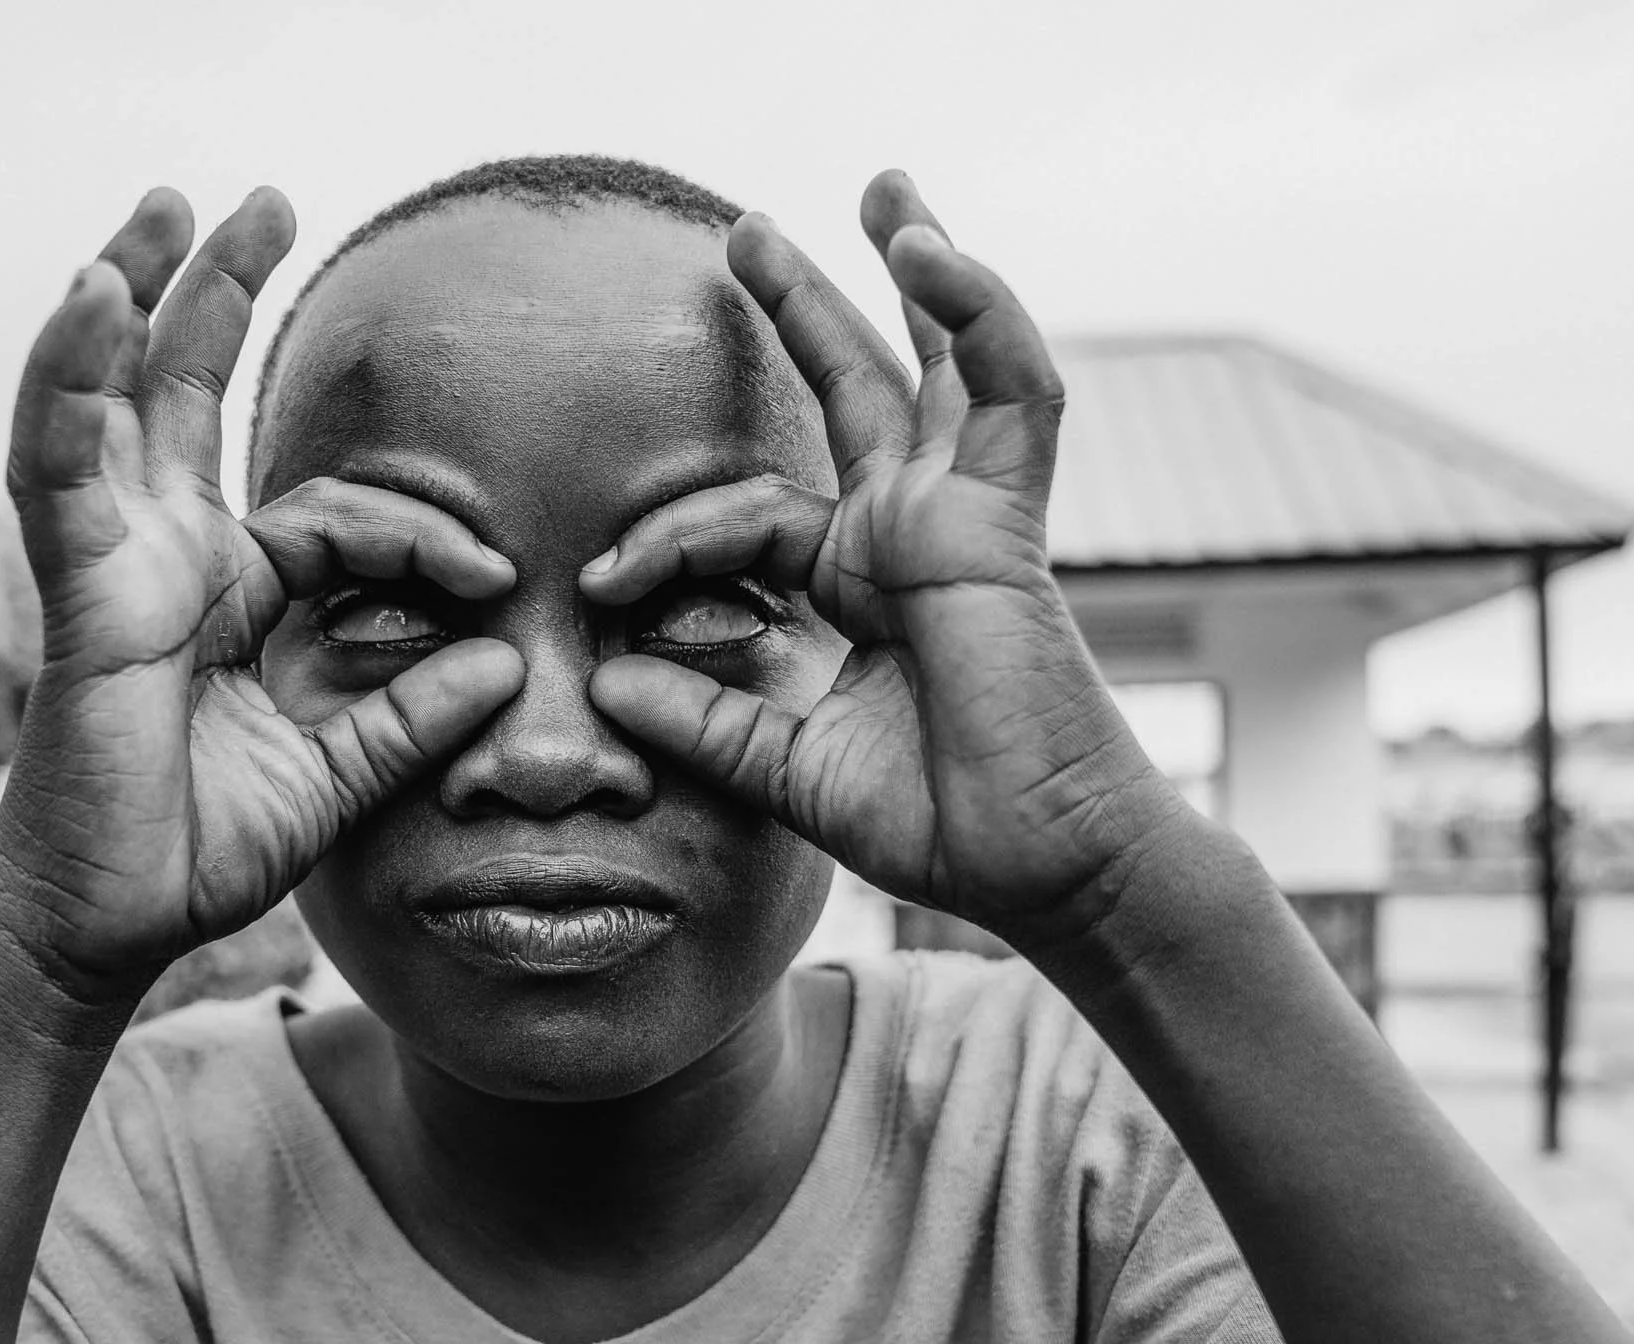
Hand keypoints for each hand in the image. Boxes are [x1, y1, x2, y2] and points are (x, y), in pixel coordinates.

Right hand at [0, 189, 523, 999]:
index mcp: (230, 595)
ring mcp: (115, 566)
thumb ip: (411, 717)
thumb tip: (509, 661)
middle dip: (218, 293)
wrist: (109, 926)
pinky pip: (61, 472)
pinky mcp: (76, 592)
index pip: (336, 518)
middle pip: (188, 396)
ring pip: (115, 402)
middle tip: (264, 199)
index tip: (496, 579)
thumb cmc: (198, 850)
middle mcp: (167, 560)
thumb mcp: (336, 776)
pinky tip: (91, 295)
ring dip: (133, 295)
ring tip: (163, 206)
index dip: (423, 534)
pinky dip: (69, 381)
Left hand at [585, 171, 1192, 955]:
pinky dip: (976, 315)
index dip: (666, 540)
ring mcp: (959, 518)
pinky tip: (925, 252)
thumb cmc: (938, 822)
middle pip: (854, 389)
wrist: (1035, 866)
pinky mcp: (1004, 519)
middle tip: (745, 232)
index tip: (599, 585)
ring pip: (940, 361)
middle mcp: (907, 534)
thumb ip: (703, 722)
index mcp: (858, 582)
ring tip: (880, 188)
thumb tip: (603, 681)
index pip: (746, 519)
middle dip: (804, 306)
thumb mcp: (784, 767)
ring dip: (914, 268)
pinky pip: (1010, 390)